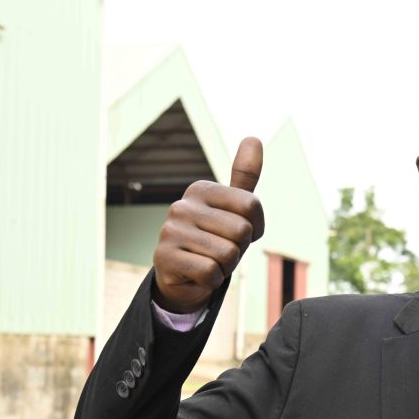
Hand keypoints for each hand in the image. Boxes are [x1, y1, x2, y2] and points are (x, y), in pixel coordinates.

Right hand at [151, 137, 264, 312]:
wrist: (183, 276)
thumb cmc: (215, 238)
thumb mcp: (233, 208)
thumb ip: (244, 176)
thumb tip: (254, 138)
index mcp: (201, 189)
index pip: (252, 205)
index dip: (255, 227)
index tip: (239, 232)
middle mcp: (182, 206)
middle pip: (241, 232)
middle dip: (239, 249)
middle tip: (221, 250)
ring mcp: (169, 231)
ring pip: (228, 254)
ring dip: (226, 266)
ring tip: (209, 261)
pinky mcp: (163, 258)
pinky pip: (210, 273)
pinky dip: (211, 281)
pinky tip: (198, 275)